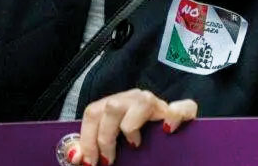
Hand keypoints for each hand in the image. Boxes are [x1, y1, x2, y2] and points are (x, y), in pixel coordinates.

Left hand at [70, 89, 196, 165]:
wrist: (168, 149)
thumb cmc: (136, 146)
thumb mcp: (110, 147)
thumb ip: (91, 149)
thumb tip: (74, 156)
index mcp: (116, 105)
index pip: (94, 112)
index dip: (87, 137)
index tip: (88, 161)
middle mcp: (135, 99)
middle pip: (111, 107)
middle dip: (104, 138)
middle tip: (107, 160)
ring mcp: (159, 102)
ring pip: (140, 102)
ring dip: (131, 128)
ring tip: (134, 146)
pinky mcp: (183, 110)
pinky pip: (180, 107)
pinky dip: (174, 116)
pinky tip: (167, 130)